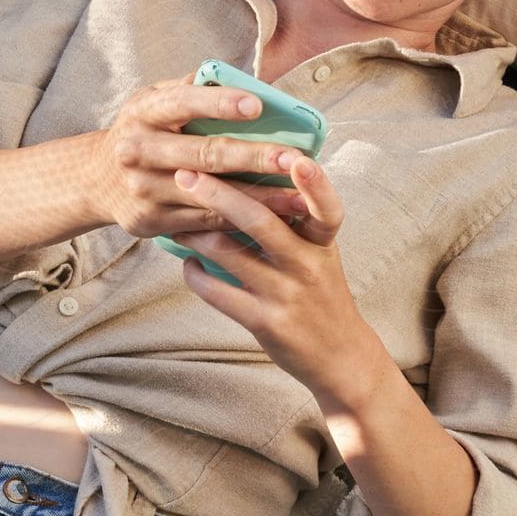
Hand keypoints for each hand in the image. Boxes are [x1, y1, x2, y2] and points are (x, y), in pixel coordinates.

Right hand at [88, 72, 315, 240]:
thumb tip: (237, 78)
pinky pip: (205, 222)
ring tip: (300, 198)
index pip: (182, 103)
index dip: (219, 104)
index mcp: (142, 113)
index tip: (256, 105)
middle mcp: (138, 151)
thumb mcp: (151, 101)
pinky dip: (242, 221)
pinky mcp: (153, 222)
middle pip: (204, 155)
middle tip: (294, 159)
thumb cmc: (140, 131)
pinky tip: (274, 219)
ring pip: (212, 196)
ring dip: (260, 198)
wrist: (94, 180)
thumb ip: (189, 89)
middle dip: (254, 157)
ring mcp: (145, 190)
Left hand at [174, 155, 376, 402]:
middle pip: (259, 221)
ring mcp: (285, 294)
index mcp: (323, 243)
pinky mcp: (264, 321)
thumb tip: (251, 180)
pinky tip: (188, 264)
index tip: (298, 158)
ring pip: (227, 252)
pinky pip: (216, 291)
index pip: (327, 209)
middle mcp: (307, 264)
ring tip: (176, 223)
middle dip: (218, 194)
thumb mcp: (321, 254)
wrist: (340, 357)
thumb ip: (296, 223)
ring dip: (194, 234)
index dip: (316, 184)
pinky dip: (195, 274)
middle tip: (186, 175)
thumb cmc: (323, 294)